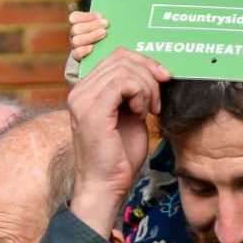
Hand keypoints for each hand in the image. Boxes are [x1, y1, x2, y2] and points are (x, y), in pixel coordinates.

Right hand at [67, 48, 169, 239]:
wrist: (106, 187)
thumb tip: (154, 71)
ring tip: (150, 110)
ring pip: (124, 68)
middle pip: (121, 57)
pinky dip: (141, 94)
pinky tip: (143, 114)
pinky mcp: (92, 110)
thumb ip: (134, 92)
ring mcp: (83, 99)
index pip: (116, 56)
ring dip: (147, 86)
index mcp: (86, 90)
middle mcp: (80, 91)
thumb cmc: (119, 157)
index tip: (163, 79)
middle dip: (149, 72)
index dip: (144, 62)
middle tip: (158, 99)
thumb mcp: (130, 115)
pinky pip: (124, 83)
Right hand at [68, 10, 109, 62]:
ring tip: (104, 33)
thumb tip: (93, 10)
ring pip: (76, 40)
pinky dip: (84, 50)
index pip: (74, 17)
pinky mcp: (78, 58)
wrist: (108, 53)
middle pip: (76, 29)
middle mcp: (74, 35)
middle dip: (92, 25)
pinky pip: (76, 54)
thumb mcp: (104, 23)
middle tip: (106, 24)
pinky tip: (93, 47)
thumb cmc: (107, 33)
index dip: (86, 16)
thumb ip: (101, 16)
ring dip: (91, 36)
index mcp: (77, 24)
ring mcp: (75, 46)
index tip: (101, 16)